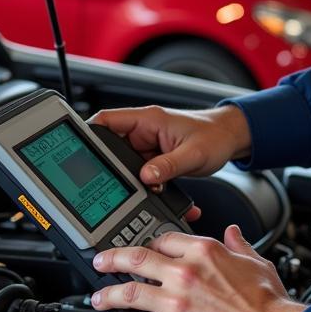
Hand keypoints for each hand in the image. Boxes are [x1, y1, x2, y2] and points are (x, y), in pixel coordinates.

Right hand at [89, 104, 251, 189]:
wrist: (231, 140)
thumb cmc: (216, 136)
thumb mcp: (193, 153)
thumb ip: (169, 165)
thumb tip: (146, 176)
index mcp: (148, 119)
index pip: (106, 121)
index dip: (88, 135)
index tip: (79, 153)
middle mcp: (144, 131)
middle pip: (112, 148)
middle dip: (113, 168)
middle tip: (118, 184)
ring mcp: (148, 146)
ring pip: (125, 165)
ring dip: (132, 179)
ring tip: (147, 188)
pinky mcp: (155, 160)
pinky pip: (141, 173)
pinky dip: (146, 184)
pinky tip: (157, 191)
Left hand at [89, 225, 304, 311]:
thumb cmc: (268, 304)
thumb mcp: (257, 263)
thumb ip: (239, 245)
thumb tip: (233, 233)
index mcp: (204, 252)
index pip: (165, 240)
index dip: (150, 244)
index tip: (143, 250)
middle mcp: (185, 274)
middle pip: (135, 260)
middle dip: (111, 260)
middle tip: (101, 262)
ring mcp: (174, 304)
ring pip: (127, 293)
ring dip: (107, 294)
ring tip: (98, 297)